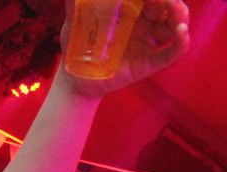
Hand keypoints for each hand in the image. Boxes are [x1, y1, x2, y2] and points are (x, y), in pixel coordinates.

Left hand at [58, 0, 189, 97]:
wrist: (75, 79)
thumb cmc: (76, 45)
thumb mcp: (74, 21)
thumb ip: (75, 4)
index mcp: (131, 9)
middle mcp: (145, 22)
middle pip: (169, 5)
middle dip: (170, 0)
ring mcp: (149, 41)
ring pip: (175, 23)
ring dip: (179, 14)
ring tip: (174, 11)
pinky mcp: (150, 61)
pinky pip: (173, 51)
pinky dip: (182, 41)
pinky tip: (181, 31)